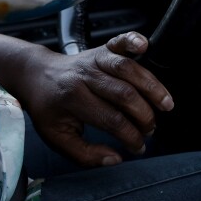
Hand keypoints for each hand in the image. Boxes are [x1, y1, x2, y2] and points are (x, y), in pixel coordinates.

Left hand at [16, 31, 173, 166]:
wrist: (35, 75)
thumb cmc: (48, 108)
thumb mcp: (58, 138)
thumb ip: (85, 155)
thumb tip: (116, 159)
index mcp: (73, 99)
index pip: (112, 120)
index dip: (131, 136)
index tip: (138, 147)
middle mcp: (85, 76)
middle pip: (125, 95)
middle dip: (145, 116)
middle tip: (151, 129)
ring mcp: (94, 60)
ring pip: (129, 69)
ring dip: (152, 87)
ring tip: (166, 105)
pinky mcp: (101, 49)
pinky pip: (119, 42)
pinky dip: (134, 41)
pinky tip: (145, 46)